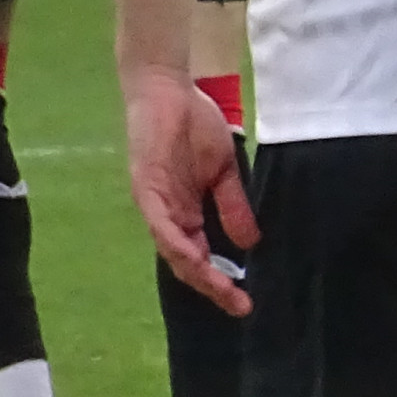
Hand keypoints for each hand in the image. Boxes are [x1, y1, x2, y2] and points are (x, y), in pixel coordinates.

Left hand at [122, 65, 254, 315]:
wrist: (168, 90)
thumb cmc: (195, 125)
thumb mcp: (226, 171)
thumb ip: (233, 206)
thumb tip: (250, 243)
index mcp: (186, 213)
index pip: (202, 257)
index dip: (223, 280)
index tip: (247, 300)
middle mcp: (167, 216)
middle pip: (187, 263)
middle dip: (214, 287)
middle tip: (240, 306)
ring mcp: (155, 205)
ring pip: (173, 251)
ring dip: (197, 273)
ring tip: (222, 291)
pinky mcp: (146, 189)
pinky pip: (159, 224)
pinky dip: (176, 243)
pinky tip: (194, 258)